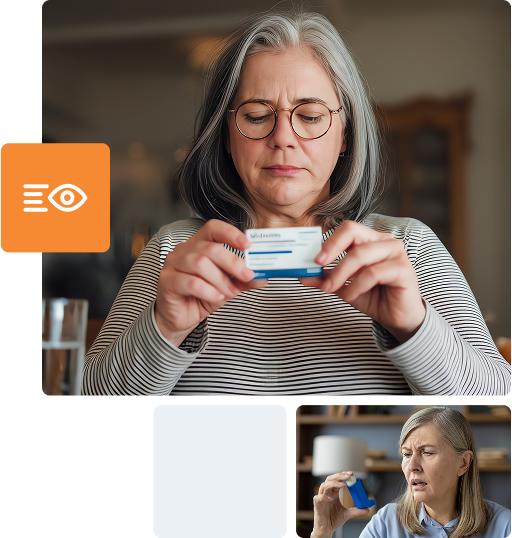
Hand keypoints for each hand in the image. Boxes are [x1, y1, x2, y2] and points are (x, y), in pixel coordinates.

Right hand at [155, 219, 267, 336]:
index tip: (247, 245)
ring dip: (220, 280)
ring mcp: (172, 264)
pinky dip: (208, 290)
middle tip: (246, 276)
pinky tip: (215, 297)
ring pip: (199, 263)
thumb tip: (261, 277)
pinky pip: (190, 282)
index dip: (230, 233)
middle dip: (232, 263)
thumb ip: (242, 280)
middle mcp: (184, 250)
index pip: (213, 228)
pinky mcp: (166, 280)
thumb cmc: (200, 296)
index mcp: (199, 244)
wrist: (180, 318)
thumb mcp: (226, 287)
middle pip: (210, 248)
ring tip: (229, 292)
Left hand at [299, 220, 425, 344]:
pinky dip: (356, 285)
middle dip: (332, 249)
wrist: (396, 317)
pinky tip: (351, 295)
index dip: (329, 241)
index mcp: (370, 239)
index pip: (347, 228)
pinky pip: (373, 273)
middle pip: (353, 231)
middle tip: (318, 266)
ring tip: (332, 289)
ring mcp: (396, 253)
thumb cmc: (373, 296)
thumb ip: (325, 278)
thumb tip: (302, 275)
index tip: (314, 259)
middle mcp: (384, 241)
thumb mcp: (343, 286)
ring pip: (360, 254)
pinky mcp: (404, 269)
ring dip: (341, 273)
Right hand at [312, 471, 369, 536]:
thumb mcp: (347, 514)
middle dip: (339, 476)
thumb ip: (356, 511)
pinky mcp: (317, 505)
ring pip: (324, 485)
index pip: (337, 480)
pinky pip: (319, 497)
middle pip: (330, 479)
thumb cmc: (333, 519)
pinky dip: (325, 496)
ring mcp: (321, 498)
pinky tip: (332, 498)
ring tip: (342, 484)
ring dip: (333, 483)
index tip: (351, 474)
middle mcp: (327, 493)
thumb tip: (368, 509)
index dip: (343, 475)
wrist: (326, 530)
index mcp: (333, 493)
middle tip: (349, 476)